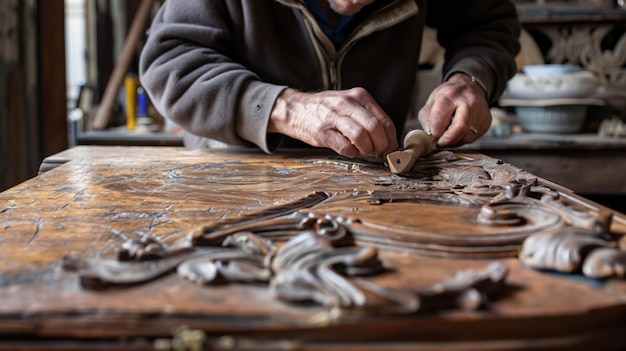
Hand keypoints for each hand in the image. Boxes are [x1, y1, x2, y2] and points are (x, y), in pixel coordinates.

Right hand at [268, 87, 397, 157]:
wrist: (295, 108)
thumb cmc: (327, 110)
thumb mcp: (349, 103)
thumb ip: (368, 116)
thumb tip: (388, 138)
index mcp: (359, 96)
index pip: (384, 120)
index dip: (391, 139)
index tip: (390, 148)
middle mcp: (347, 104)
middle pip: (375, 128)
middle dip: (380, 145)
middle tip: (377, 152)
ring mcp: (334, 117)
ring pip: (361, 137)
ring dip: (365, 149)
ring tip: (362, 150)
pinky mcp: (322, 131)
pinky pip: (344, 147)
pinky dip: (350, 153)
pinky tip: (348, 150)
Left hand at [417, 73, 490, 147]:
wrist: (469, 87)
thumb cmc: (449, 96)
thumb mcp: (432, 102)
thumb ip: (427, 120)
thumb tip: (430, 137)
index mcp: (450, 95)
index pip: (440, 119)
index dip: (435, 131)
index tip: (433, 133)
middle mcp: (468, 101)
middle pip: (459, 128)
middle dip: (447, 140)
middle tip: (440, 142)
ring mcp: (480, 112)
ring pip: (467, 137)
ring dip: (454, 141)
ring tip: (448, 136)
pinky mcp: (487, 121)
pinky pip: (473, 137)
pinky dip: (463, 138)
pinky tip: (458, 132)